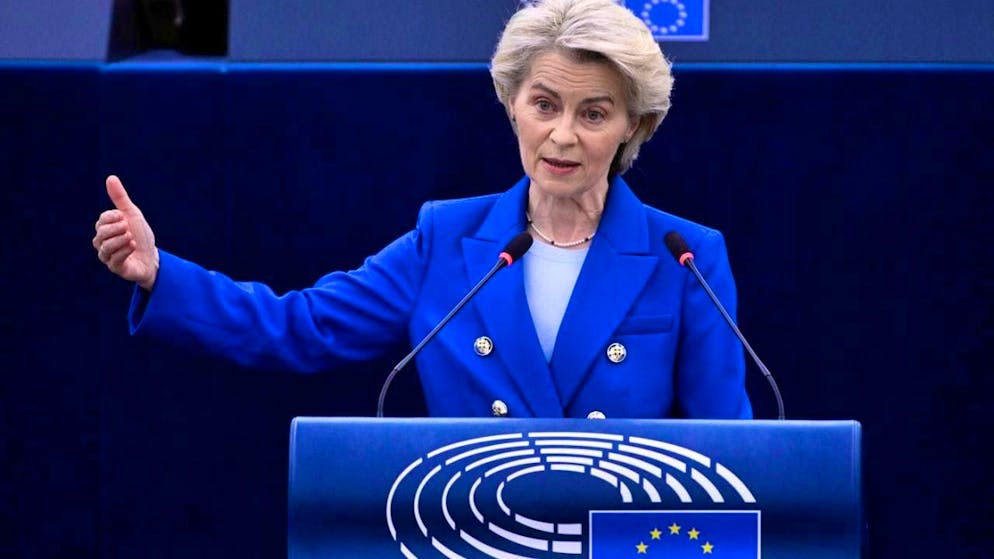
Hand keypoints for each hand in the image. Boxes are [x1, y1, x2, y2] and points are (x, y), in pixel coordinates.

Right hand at [92, 175, 159, 290]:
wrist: (153, 257)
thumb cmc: (141, 235)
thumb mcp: (132, 214)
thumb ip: (120, 198)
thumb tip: (110, 178)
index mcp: (105, 229)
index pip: (101, 220)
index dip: (112, 217)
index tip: (123, 216)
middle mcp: (102, 243)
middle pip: (101, 233)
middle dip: (116, 228)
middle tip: (128, 227)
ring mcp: (108, 257)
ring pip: (105, 247)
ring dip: (120, 240)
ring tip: (131, 237)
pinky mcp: (116, 268)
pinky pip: (114, 260)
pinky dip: (124, 251)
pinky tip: (133, 246)